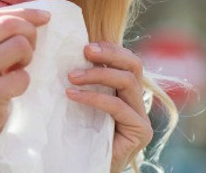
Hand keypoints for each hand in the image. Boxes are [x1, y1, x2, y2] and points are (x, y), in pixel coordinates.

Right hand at [0, 8, 50, 149]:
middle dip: (30, 34)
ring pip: (19, 45)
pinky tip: (9, 92)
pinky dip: (23, 83)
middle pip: (9, 24)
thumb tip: (21, 18)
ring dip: (27, 59)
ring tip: (16, 71)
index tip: (44, 17)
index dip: (24, 13)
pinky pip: (23, 76)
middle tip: (29, 52)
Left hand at [66, 42, 152, 169]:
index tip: (85, 45)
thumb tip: (64, 54)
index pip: (127, 60)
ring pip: (128, 81)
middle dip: (109, 53)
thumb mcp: (80, 102)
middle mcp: (137, 101)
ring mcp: (141, 116)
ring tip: (71, 77)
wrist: (83, 167)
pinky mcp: (140, 131)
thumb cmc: (77, 136)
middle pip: (134, 64)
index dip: (109, 48)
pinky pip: (117, 106)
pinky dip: (94, 97)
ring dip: (97, 74)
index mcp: (126, 91)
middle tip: (85, 51)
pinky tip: (73, 95)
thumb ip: (83, 81)